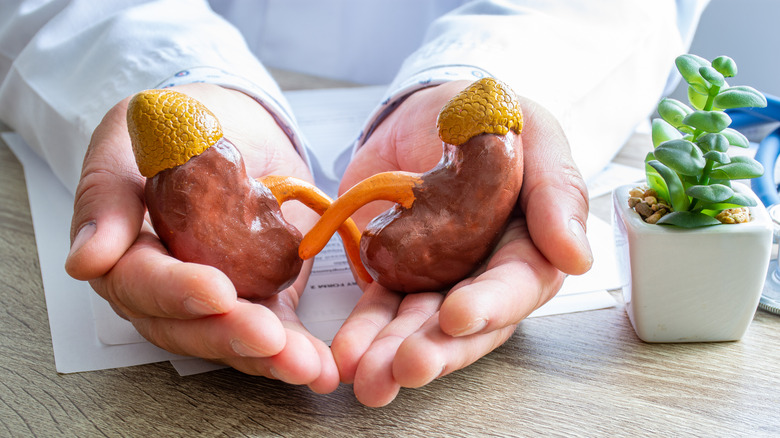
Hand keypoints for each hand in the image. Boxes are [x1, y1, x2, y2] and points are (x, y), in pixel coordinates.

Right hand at [64, 83, 337, 392]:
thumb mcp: (129, 142)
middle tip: (269, 338)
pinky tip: (320, 366)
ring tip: (306, 366)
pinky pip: (274, 330)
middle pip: (188, 326)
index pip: (142, 283)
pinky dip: (296, 349)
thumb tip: (85, 261)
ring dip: (268, 357)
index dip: (177, 291)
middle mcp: (166, 289)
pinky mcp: (260, 298)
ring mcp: (216, 298)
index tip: (216, 291)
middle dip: (230, 336)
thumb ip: (105, 197)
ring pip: (232, 339)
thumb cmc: (172, 126)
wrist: (232, 122)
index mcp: (125, 254)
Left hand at [331, 80, 592, 405]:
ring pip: (420, 326)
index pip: (518, 284)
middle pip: (468, 325)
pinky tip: (346, 352)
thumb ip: (557, 189)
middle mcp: (487, 274)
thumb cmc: (492, 118)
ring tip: (368, 377)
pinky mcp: (397, 275)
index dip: (491, 304)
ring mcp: (439, 279)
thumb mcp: (534, 134)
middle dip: (437, 349)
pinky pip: (380, 307)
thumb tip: (575, 257)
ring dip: (393, 353)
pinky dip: (363, 330)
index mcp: (531, 245)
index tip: (457, 316)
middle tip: (405, 367)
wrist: (430, 109)